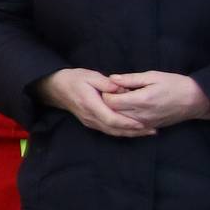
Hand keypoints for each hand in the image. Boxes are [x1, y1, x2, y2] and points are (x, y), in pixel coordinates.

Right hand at [40, 68, 154, 137]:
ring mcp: (90, 122)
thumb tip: (120, 89)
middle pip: (114, 129)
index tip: (142, 123)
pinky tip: (134, 130)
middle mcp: (90, 117)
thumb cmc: (74, 79)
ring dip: (130, 134)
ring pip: (113, 132)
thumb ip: (106, 83)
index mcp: (90, 104)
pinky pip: (109, 130)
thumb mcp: (89, 76)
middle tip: (152, 130)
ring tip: (148, 132)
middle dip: (134, 131)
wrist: (56, 88)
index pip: (111, 118)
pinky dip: (123, 132)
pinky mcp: (92, 123)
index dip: (127, 123)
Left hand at [104, 71, 209, 129]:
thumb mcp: (152, 76)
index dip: (107, 93)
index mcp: (141, 100)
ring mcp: (145, 124)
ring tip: (124, 99)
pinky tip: (131, 108)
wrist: (195, 100)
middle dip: (110, 103)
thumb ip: (130, 79)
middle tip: (117, 92)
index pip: (110, 101)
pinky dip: (125, 118)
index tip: (112, 86)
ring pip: (120, 121)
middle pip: (112, 113)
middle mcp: (141, 115)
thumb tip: (112, 78)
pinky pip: (131, 126)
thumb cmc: (175, 85)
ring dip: (117, 111)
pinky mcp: (150, 127)